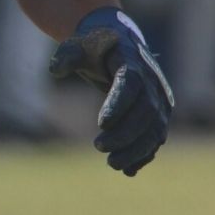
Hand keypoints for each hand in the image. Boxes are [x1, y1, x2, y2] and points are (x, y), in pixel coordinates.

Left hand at [49, 6, 173, 175]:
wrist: (120, 44)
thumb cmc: (93, 47)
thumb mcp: (77, 46)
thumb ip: (67, 56)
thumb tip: (55, 70)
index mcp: (132, 62)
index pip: (131, 85)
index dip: (118, 104)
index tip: (101, 123)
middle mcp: (152, 82)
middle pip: (145, 111)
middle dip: (125, 133)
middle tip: (98, 147)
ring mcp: (159, 100)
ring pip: (155, 128)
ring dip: (137, 149)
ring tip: (113, 164)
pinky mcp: (159, 115)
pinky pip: (155, 137)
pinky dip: (144, 154)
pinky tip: (128, 170)